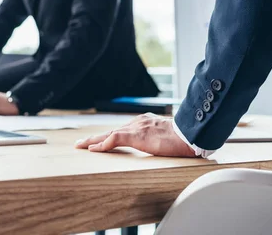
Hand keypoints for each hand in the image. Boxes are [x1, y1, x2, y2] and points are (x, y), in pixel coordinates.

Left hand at [75, 113, 195, 156]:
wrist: (190, 134)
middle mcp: (137, 123)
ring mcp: (136, 128)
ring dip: (93, 141)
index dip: (107, 137)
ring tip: (80, 146)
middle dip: (95, 138)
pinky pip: (115, 139)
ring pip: (109, 134)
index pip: (120, 131)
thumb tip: (159, 147)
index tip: (96, 143)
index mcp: (144, 123)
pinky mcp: (137, 135)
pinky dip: (103, 144)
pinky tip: (94, 149)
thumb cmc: (184, 138)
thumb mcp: (167, 138)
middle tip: (80, 144)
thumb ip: (158, 140)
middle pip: (111, 131)